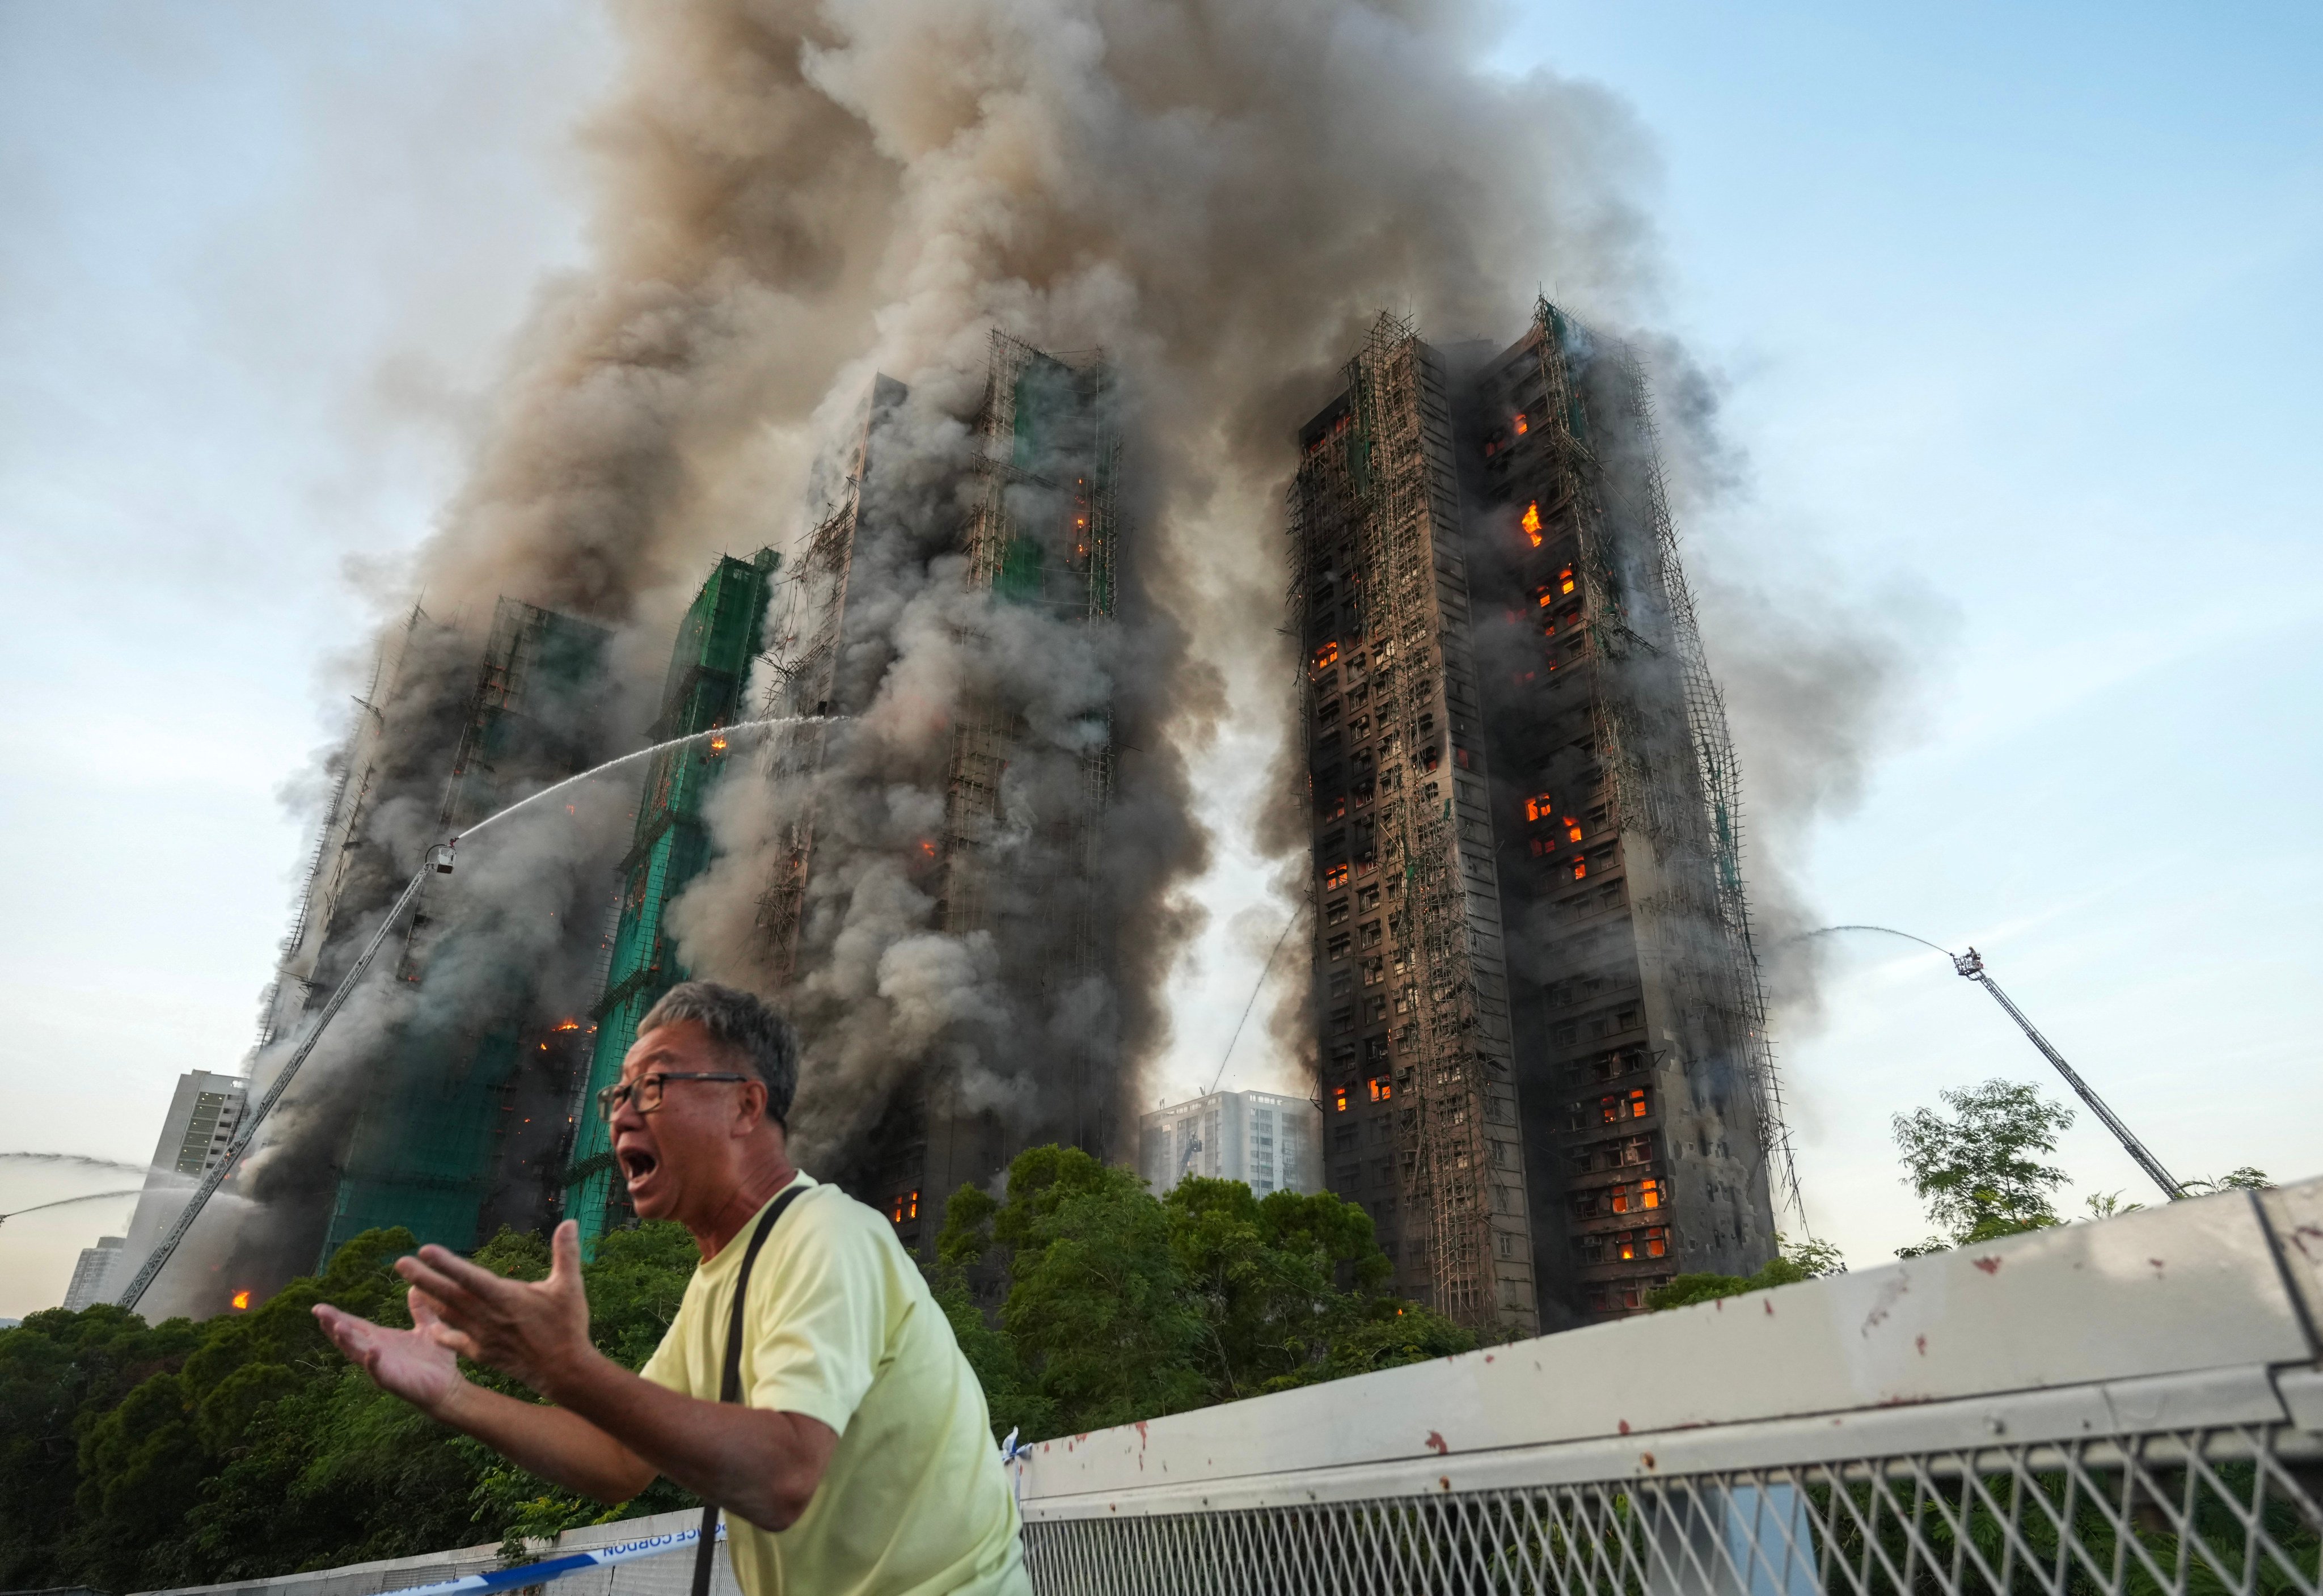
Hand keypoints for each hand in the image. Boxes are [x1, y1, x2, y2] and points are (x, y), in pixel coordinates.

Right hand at [314, 1294, 464, 1414]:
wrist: (449, 1385)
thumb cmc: (437, 1358)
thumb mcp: (428, 1327)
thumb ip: (420, 1309)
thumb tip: (415, 1287)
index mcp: (382, 1338)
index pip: (355, 1325)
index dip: (337, 1317)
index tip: (318, 1307)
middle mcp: (376, 1351)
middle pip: (350, 1337)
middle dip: (333, 1325)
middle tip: (318, 1311)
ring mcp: (382, 1367)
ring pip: (358, 1353)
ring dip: (347, 1341)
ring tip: (337, 1327)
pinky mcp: (393, 1381)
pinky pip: (380, 1371)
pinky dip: (374, 1362)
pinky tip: (371, 1351)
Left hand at [395, 1219, 597, 1399]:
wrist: (564, 1371)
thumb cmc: (568, 1326)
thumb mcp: (570, 1286)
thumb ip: (566, 1253)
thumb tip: (569, 1222)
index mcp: (506, 1298)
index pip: (470, 1276)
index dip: (447, 1263)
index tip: (424, 1250)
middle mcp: (488, 1316)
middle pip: (449, 1295)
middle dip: (423, 1278)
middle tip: (399, 1264)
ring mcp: (482, 1337)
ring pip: (448, 1315)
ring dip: (428, 1300)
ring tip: (410, 1286)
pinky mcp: (482, 1353)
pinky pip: (455, 1341)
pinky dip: (441, 1333)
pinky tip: (429, 1328)